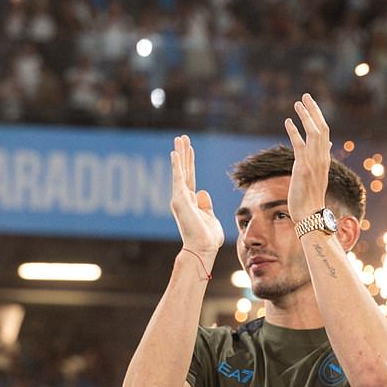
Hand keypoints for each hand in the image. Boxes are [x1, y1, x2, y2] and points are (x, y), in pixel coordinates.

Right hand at [170, 135, 223, 253]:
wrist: (203, 248)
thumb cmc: (208, 239)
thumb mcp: (210, 218)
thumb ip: (206, 205)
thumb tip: (202, 192)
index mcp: (191, 203)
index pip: (190, 178)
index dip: (190, 163)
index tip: (190, 149)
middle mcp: (183, 199)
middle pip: (184, 171)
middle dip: (184, 154)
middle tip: (182, 137)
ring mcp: (180, 199)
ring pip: (181, 171)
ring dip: (180, 154)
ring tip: (180, 138)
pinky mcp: (180, 200)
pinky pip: (178, 179)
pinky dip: (177, 165)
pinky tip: (175, 152)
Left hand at [284, 93, 331, 222]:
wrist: (310, 216)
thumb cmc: (310, 201)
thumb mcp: (316, 178)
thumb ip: (319, 162)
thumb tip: (324, 148)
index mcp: (324, 161)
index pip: (325, 134)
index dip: (318, 118)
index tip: (311, 107)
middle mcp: (322, 159)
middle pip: (322, 128)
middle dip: (314, 111)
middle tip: (305, 96)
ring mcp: (313, 163)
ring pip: (313, 133)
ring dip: (305, 116)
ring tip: (298, 102)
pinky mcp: (303, 168)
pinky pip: (299, 145)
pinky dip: (294, 131)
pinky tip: (288, 121)